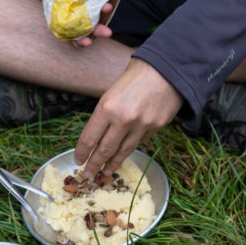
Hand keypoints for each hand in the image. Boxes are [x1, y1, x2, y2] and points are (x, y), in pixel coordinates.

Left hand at [72, 0, 126, 47]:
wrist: (61, 26)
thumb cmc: (73, 9)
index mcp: (99, 10)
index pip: (108, 1)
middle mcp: (96, 21)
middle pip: (103, 16)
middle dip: (106, 12)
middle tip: (108, 6)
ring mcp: (88, 32)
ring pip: (96, 31)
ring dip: (101, 31)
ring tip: (107, 32)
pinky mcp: (78, 40)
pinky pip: (80, 42)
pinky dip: (84, 42)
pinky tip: (87, 42)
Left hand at [74, 58, 182, 178]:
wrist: (167, 69)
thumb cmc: (136, 76)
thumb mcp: (112, 92)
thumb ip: (105, 114)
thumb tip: (98, 135)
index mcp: (107, 107)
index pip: (89, 138)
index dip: (82, 152)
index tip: (78, 160)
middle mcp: (123, 120)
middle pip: (104, 150)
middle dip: (94, 165)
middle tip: (88, 175)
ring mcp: (141, 126)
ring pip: (123, 152)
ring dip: (112, 164)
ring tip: (105, 173)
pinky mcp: (156, 128)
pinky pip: (139, 142)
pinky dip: (129, 150)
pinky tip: (123, 155)